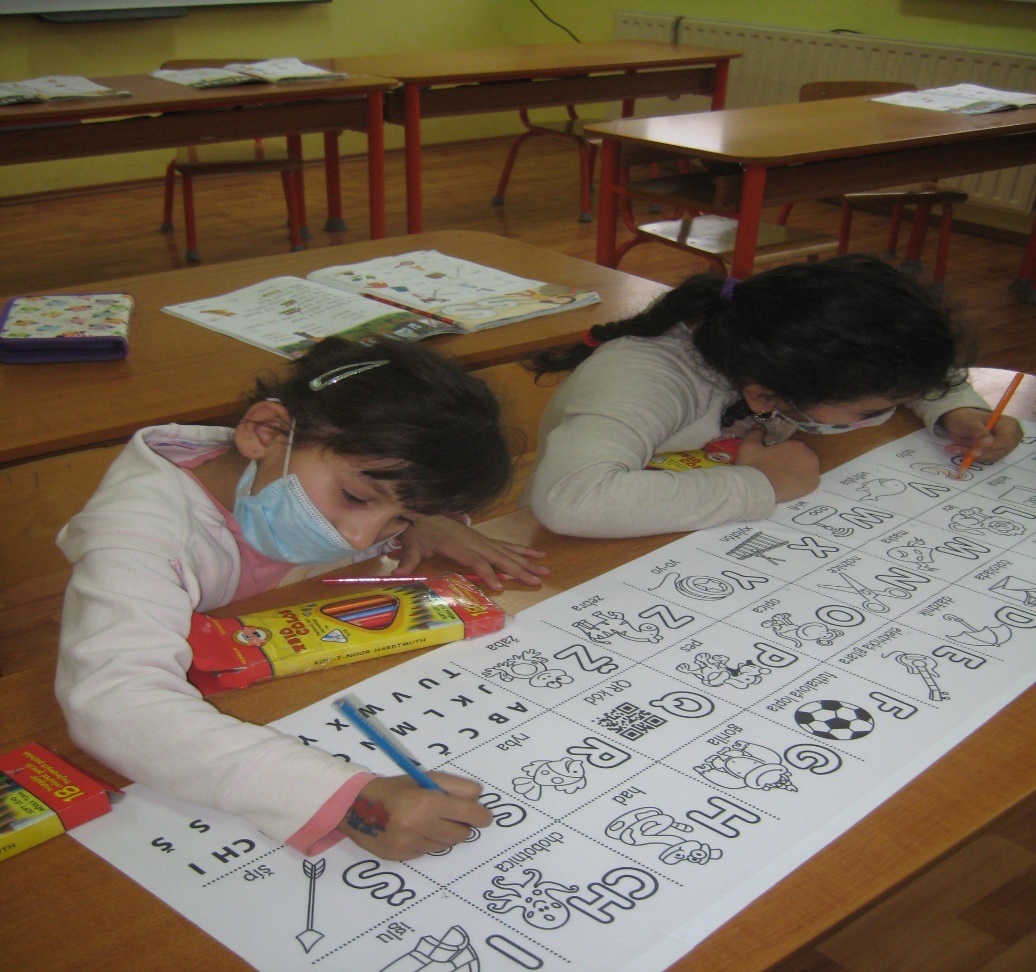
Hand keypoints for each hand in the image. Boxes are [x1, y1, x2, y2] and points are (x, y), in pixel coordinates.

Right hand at [338, 772, 492, 860]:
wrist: (357, 807)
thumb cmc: (395, 788)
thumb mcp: (424, 778)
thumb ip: (454, 786)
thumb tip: (478, 799)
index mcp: (427, 802)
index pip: (469, 814)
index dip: (482, 815)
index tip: (485, 816)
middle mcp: (419, 826)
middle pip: (462, 834)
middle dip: (462, 824)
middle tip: (452, 815)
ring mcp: (410, 845)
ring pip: (446, 844)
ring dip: (444, 834)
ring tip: (428, 820)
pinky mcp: (403, 857)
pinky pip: (429, 851)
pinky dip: (427, 842)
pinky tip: (414, 830)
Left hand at [393, 515, 549, 590]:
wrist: (424, 514)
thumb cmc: (418, 533)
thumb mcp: (410, 546)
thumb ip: (407, 561)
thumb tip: (397, 574)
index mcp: (457, 544)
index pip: (476, 560)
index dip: (487, 572)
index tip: (499, 586)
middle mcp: (474, 541)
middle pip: (499, 556)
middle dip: (518, 569)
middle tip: (536, 581)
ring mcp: (482, 539)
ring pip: (508, 552)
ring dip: (527, 562)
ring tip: (545, 571)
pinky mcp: (485, 540)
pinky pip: (507, 546)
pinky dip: (523, 551)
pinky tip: (539, 556)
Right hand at [735, 429, 819, 501]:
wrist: (756, 490)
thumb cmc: (754, 465)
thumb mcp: (750, 445)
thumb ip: (757, 432)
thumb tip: (759, 425)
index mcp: (799, 445)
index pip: (796, 445)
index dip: (785, 451)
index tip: (775, 456)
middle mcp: (811, 457)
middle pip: (804, 456)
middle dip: (794, 459)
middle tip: (780, 466)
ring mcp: (814, 473)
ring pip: (807, 468)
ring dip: (799, 470)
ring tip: (784, 476)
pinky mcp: (812, 486)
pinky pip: (809, 481)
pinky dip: (801, 481)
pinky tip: (789, 483)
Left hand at [939, 407, 1022, 462]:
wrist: (960, 421)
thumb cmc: (967, 418)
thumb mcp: (971, 423)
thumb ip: (979, 432)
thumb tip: (989, 444)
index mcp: (1010, 425)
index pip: (1006, 440)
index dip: (990, 448)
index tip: (973, 452)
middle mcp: (1011, 437)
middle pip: (998, 451)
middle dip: (977, 452)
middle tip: (956, 449)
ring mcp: (1004, 447)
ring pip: (989, 457)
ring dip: (970, 455)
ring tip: (953, 448)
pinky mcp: (994, 454)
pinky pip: (984, 459)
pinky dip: (970, 457)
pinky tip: (957, 450)